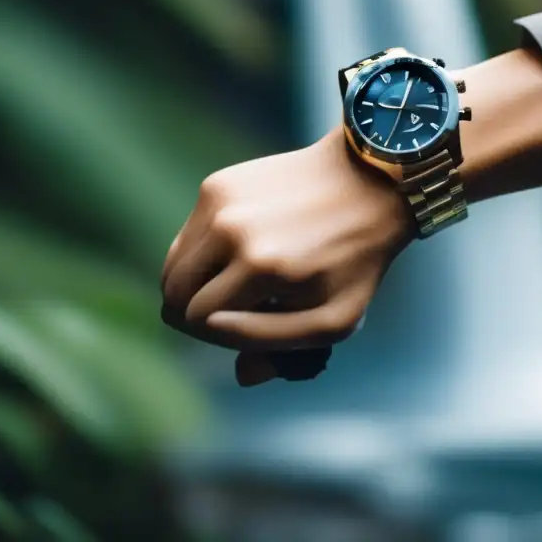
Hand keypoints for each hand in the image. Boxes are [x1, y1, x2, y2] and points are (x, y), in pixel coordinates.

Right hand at [161, 127, 413, 384]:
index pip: (197, 320)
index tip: (242, 331)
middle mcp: (232, 231)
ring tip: (234, 286)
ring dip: (196, 283)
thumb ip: (278, 347)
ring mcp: (221, 203)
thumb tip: (229, 357)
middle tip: (230, 314)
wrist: (368, 184)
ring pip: (174, 263)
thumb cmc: (354, 261)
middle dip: (194, 313)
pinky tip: (242, 251)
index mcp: (261, 269)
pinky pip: (189, 234)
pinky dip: (205, 251)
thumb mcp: (336, 319)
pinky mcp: (218, 184)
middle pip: (173, 292)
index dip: (214, 336)